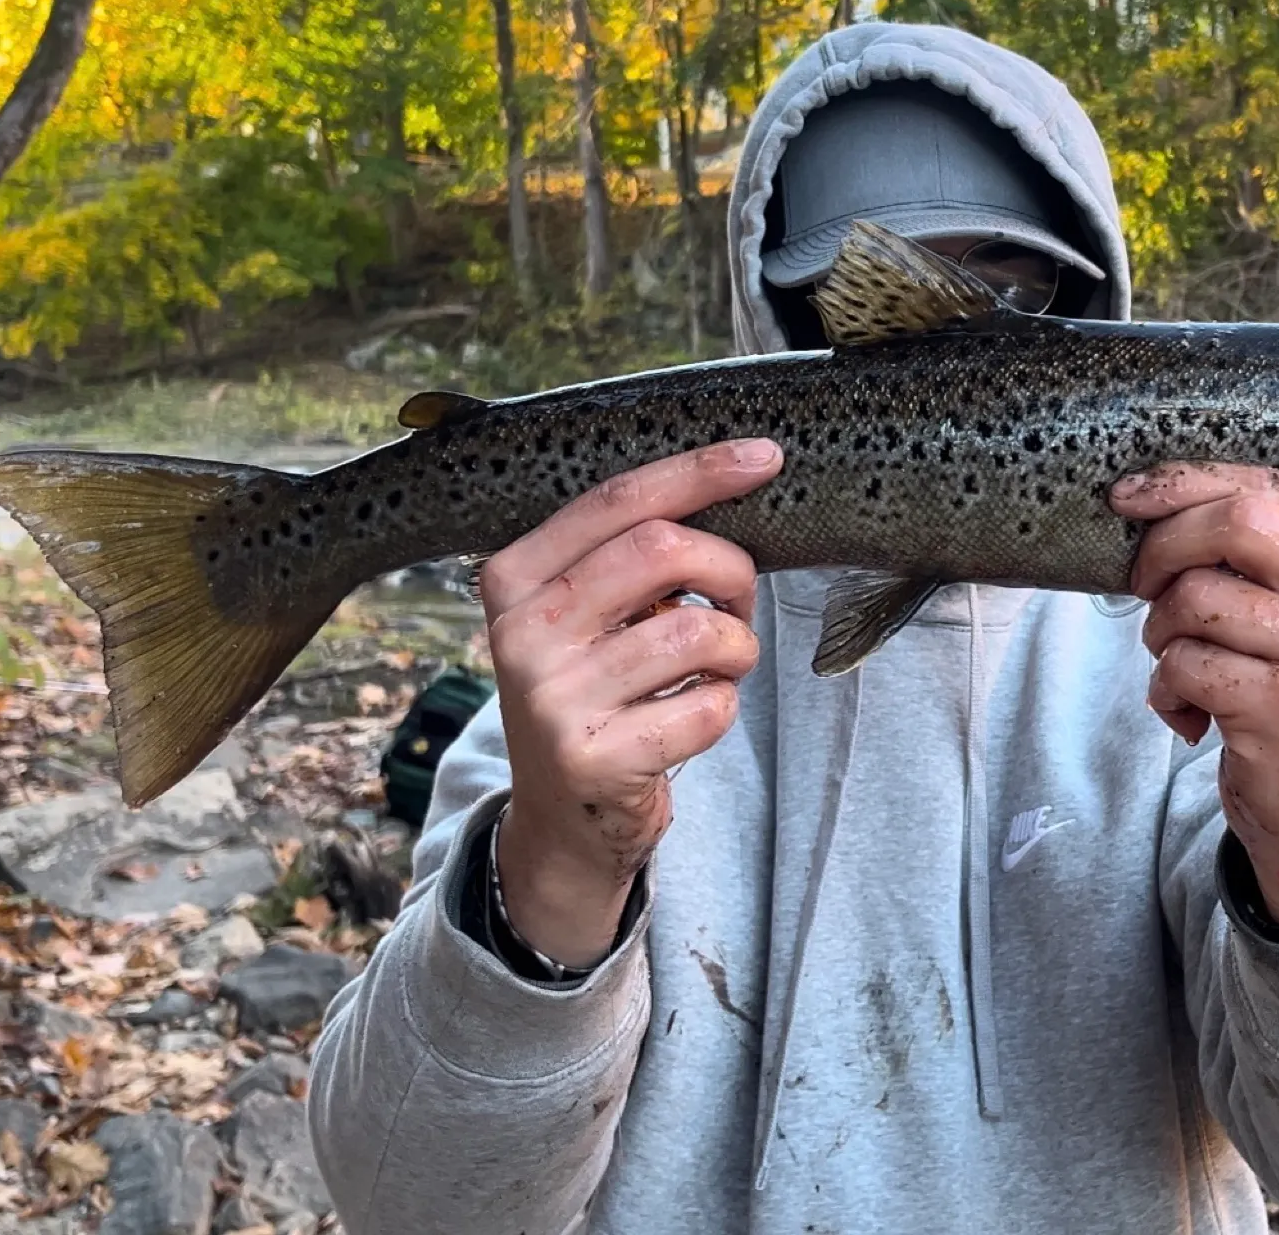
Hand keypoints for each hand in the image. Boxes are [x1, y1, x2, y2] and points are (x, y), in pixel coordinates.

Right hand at [477, 438, 782, 967]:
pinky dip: (723, 707)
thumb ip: (627, 553)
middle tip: (736, 603)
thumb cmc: (595, 690)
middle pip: (663, 550)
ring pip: (697, 632)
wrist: (563, 820)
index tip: (765, 458)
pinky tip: (691, 717)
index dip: (699, 471)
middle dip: (729, 569)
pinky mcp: (594, 761)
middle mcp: (522, 634)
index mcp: (514, 577)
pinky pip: (708, 707)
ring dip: (736, 649)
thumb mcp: (583, 614)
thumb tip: (736, 476)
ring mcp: (553, 701)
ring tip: (716, 668)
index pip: (616, 500)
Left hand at [1111, 463, 1278, 926]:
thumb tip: (1147, 496)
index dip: (1184, 483)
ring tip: (1182, 663)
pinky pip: (1183, 663)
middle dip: (1164, 547)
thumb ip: (1245, 551)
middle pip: (1237, 523)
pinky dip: (1164, 688)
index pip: (1268, 488)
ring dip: (1159, 632)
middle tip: (1142, 584)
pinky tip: (1192, 712)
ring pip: (1195, 597)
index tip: (1126, 496)